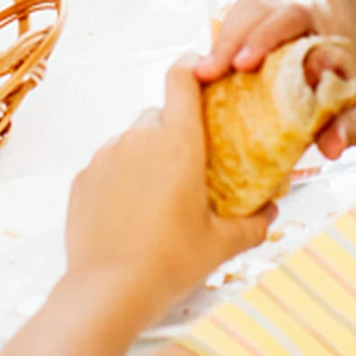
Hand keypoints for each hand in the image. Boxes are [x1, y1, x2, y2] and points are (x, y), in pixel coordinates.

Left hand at [64, 59, 272, 325]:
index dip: (194, 67)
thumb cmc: (169, 263)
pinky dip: (124, 177)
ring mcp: (105, 156)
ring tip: (164, 200)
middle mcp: (137, 139)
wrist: (108, 288)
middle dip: (177, 132)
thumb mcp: (224, 244)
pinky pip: (110, 165)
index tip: (204, 70)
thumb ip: (254, 221)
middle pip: (160, 116)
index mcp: (177, 144)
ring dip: (149, 156)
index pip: (182, 80)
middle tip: (196, 166)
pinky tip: (135, 213)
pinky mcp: (83, 176)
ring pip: (133, 141)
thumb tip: (271, 210)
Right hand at [193, 0, 355, 159]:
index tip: (243, 65)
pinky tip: (211, 69)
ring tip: (205, 72)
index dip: (264, 36)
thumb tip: (331, 144)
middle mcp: (309, 22)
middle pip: (261, 8)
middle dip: (232, 38)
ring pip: (246, 12)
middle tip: (210, 72)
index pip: (293, 16)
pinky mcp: (268, 42)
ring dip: (222, 39)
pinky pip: (239, 27)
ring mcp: (286, 30)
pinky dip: (221, 44)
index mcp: (336, 31)